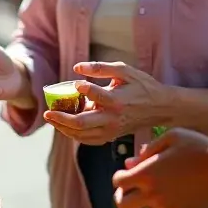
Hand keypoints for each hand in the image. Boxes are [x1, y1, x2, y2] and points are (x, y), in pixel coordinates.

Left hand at [50, 60, 167, 139]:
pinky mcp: (112, 136)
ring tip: (51, 119)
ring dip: (64, 128)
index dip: (83, 89)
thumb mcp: (124, 70)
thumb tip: (77, 67)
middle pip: (82, 124)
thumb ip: (100, 67)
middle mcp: (113, 118)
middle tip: (47, 112)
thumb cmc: (142, 85)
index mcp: (117, 100)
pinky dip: (74, 135)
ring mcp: (112, 130)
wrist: (161, 107)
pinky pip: (89, 140)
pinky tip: (64, 126)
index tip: (75, 83)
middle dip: (61, 119)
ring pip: (83, 135)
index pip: (96, 95)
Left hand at [112, 128, 207, 207]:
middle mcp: (153, 193)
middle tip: (131, 190)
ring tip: (144, 201)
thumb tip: (130, 163)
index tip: (129, 172)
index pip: (118, 182)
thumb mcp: (170, 138)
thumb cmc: (198, 147)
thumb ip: (148, 151)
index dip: (120, 176)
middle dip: (122, 196)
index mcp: (147, 172)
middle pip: (122, 205)